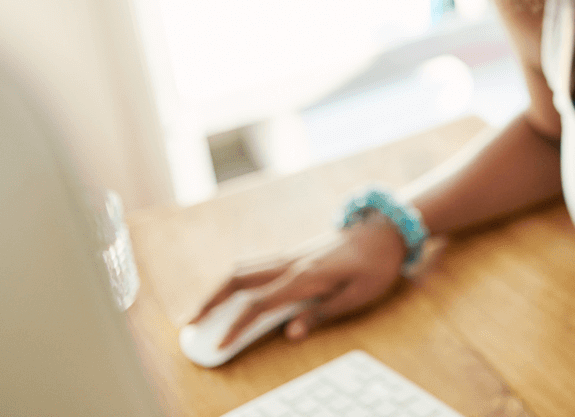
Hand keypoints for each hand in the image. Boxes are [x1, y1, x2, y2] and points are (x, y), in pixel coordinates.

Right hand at [189, 217, 405, 347]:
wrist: (385, 229)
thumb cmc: (376, 265)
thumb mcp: (358, 295)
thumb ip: (323, 313)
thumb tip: (290, 333)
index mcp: (306, 275)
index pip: (259, 303)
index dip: (236, 325)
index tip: (218, 344)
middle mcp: (291, 262)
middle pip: (238, 279)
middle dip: (210, 301)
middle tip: (188, 323)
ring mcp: (290, 255)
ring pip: (242, 269)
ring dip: (217, 288)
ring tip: (199, 310)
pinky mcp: (292, 254)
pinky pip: (255, 266)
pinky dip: (234, 280)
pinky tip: (226, 294)